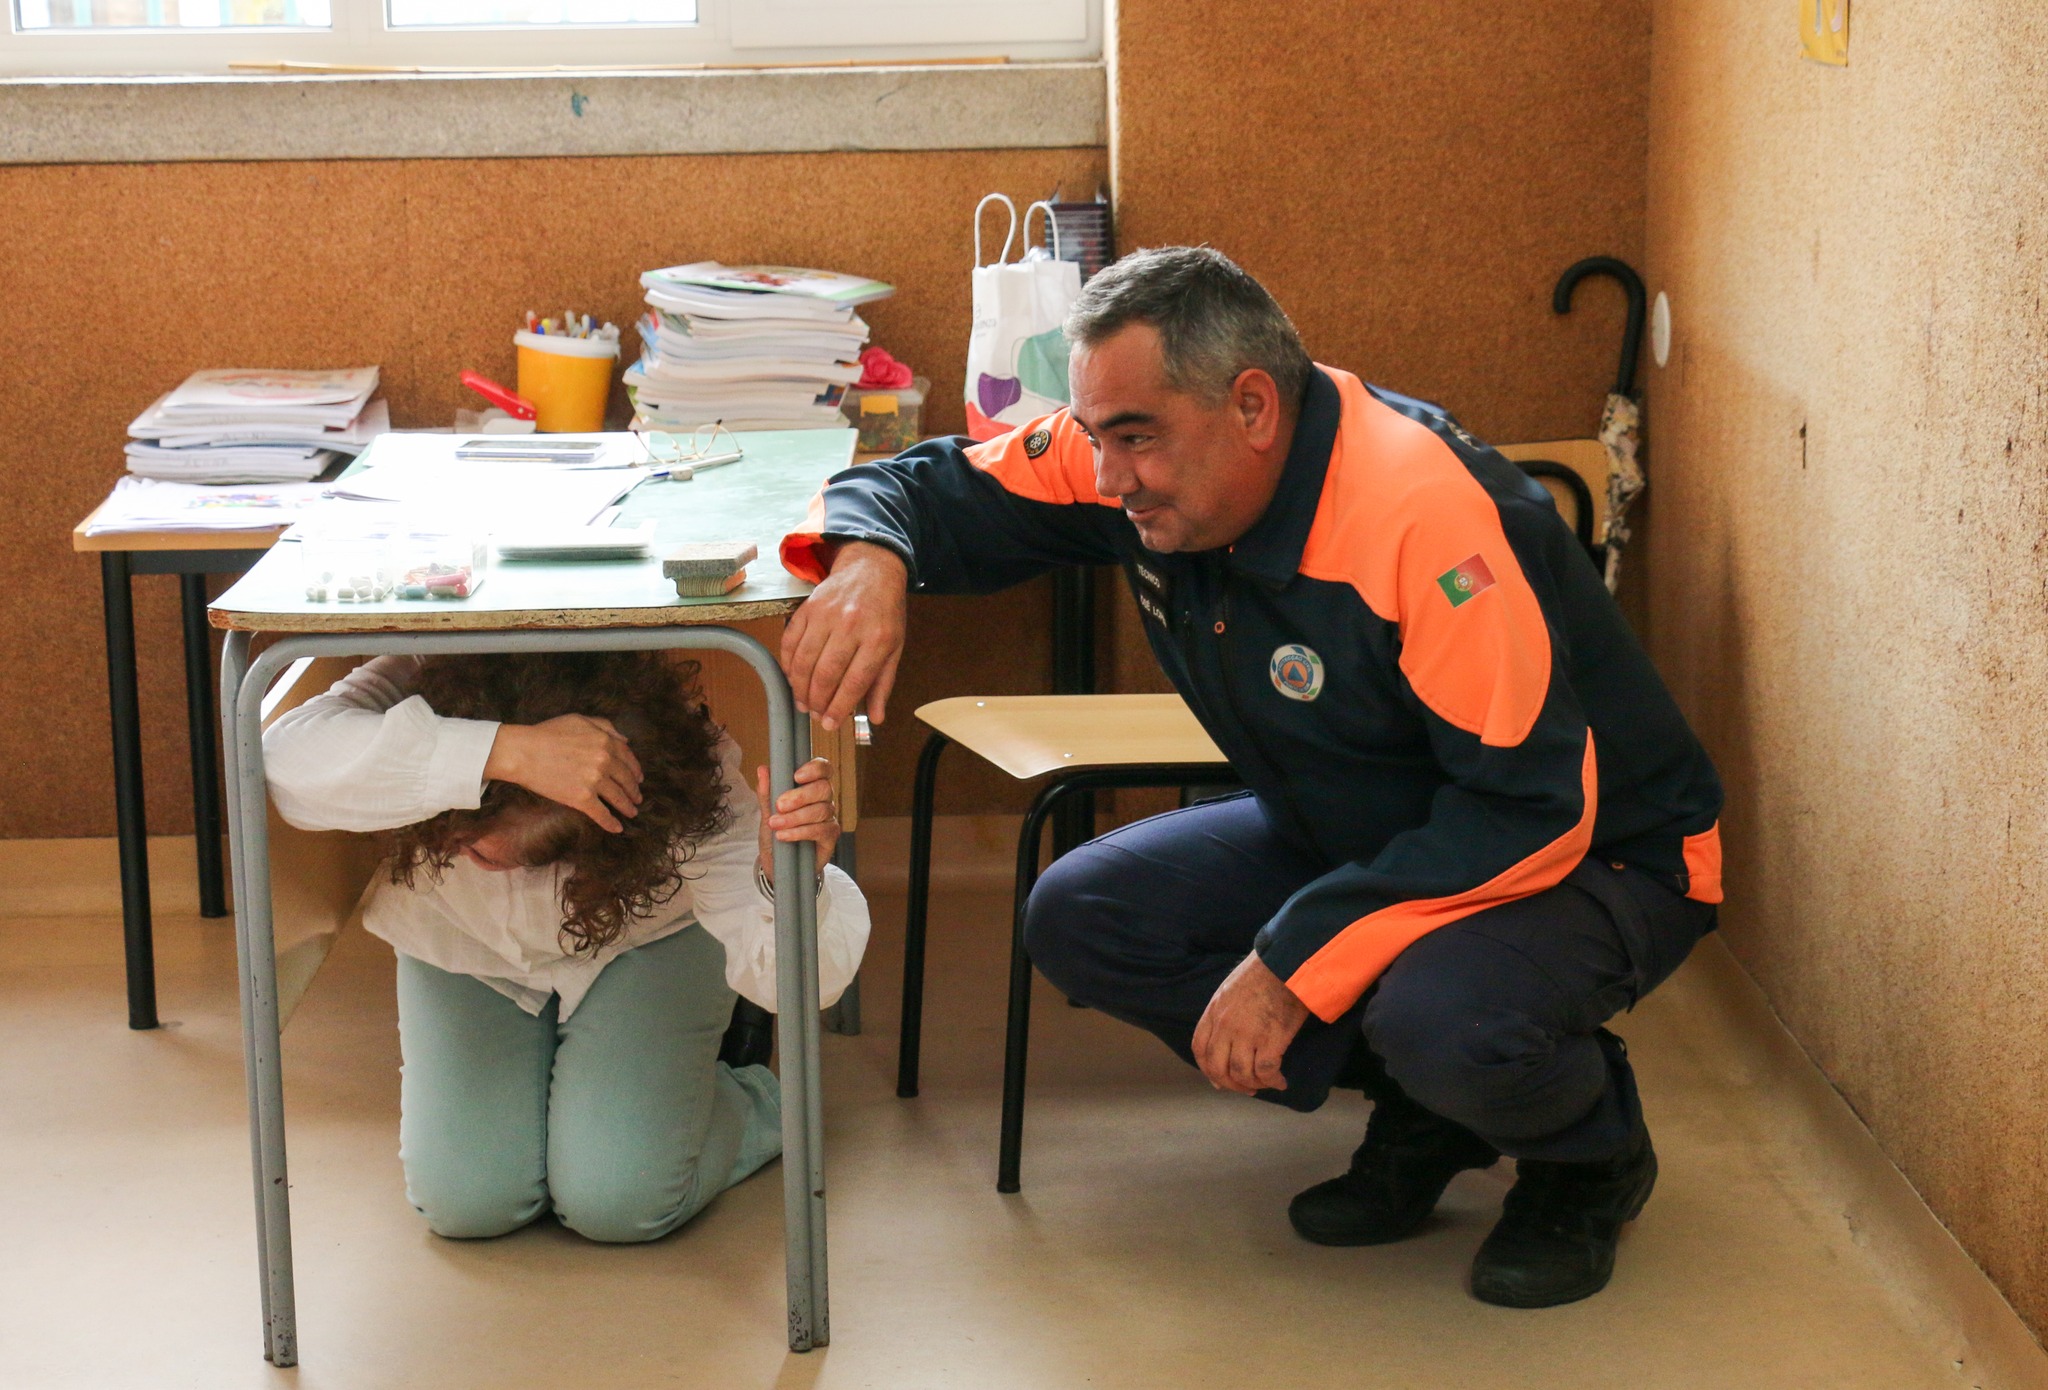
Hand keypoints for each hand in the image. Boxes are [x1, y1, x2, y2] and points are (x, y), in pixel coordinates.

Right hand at [482, 714, 642, 833]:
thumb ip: (605, 727)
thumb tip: (625, 740)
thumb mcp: (579, 720)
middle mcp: (604, 761)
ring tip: (632, 813)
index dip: (635, 771)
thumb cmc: (547, 734)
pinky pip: (601, 814)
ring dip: (627, 807)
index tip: (639, 779)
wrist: (523, 752)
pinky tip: (617, 828)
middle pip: (626, 780)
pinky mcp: (582, 798)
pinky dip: (611, 823)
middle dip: (634, 791)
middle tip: (637, 799)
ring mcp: (594, 781)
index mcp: (605, 741)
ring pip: (618, 798)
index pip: (628, 759)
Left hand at [755, 759, 840, 878]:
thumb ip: (766, 792)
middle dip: (800, 796)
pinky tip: (784, 836)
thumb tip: (763, 770)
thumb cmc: (775, 832)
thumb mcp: (767, 811)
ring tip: (775, 824)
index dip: (815, 768)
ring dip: (795, 817)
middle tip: (779, 805)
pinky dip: (800, 832)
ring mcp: (828, 818)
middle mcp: (823, 800)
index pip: (823, 769)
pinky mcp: (830, 837)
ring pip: (821, 810)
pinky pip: (820, 830)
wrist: (776, 863)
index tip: (796, 776)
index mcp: (810, 786)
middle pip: (823, 788)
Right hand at [779, 541, 908, 730]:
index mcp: (878, 639)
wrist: (871, 569)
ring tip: (802, 702)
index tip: (830, 723)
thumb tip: (876, 718)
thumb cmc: (885, 612)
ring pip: (804, 661)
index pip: (854, 682)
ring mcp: (826, 615)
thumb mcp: (895, 647)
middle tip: (814, 714)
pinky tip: (792, 677)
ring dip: (799, 687)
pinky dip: (788, 664)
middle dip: (816, 701)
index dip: (838, 708)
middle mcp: (851, 626)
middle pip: (826, 674)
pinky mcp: (807, 608)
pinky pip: (790, 642)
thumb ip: (883, 683)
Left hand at [1192, 952, 1310, 1095]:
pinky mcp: (1270, 1040)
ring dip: (1253, 1085)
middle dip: (1230, 1084)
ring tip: (1266, 1084)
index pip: (1199, 1049)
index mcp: (1214, 1012)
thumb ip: (1224, 1012)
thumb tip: (1226, 1035)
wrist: (1286, 962)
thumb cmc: (1264, 971)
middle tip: (1246, 1089)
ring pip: (1241, 1074)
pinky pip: (1265, 1072)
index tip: (1219, 1080)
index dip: (1208, 1070)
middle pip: (1217, 1067)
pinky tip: (1280, 1081)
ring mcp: (1246, 1034)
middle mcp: (1225, 1026)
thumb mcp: (1231, 989)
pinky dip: (1272, 1082)